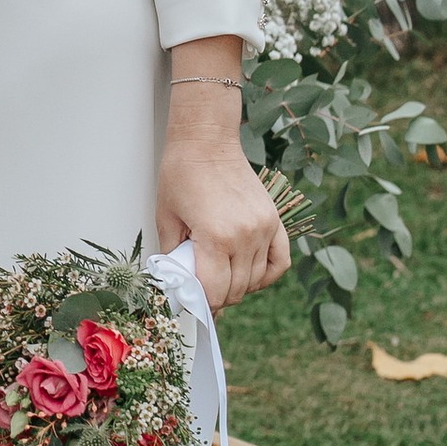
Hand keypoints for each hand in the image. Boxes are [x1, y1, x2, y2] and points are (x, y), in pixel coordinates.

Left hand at [156, 93, 287, 310]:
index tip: (191, 304)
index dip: (201, 304)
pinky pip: (280, 261)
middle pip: (236, 290)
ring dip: (239, 287)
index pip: (214, 292)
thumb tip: (177, 284)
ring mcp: (264, 228)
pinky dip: (266, 275)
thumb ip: (174, 256)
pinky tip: (250, 275)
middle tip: (202, 293)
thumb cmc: (181, 174)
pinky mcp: (274, 220)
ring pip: (256, 279)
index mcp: (216, 237)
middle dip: (217, 298)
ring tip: (221, 280)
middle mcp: (246, 236)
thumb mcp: (166, 218)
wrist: (206, 140)